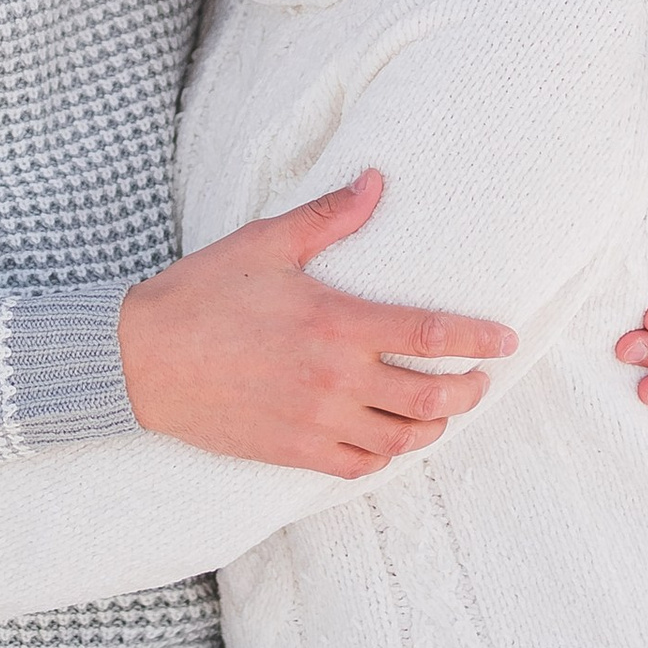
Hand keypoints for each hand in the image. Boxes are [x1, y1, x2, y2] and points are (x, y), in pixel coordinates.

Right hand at [118, 172, 518, 477]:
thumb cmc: (203, 294)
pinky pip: (358, 467)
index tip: (506, 339)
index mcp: (337, 323)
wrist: (141, 361)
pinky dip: (385, 456)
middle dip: (469, 391)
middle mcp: (336, 380)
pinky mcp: (293, 452)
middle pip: (432, 398)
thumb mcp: (267, 243)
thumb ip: (330, 216)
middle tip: (480, 379)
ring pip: (401, 440)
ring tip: (444, 412)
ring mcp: (316, 423)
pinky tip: (391, 441)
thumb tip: (377, 181)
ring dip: (434, 428)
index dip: (480, 339)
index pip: (432, 335)